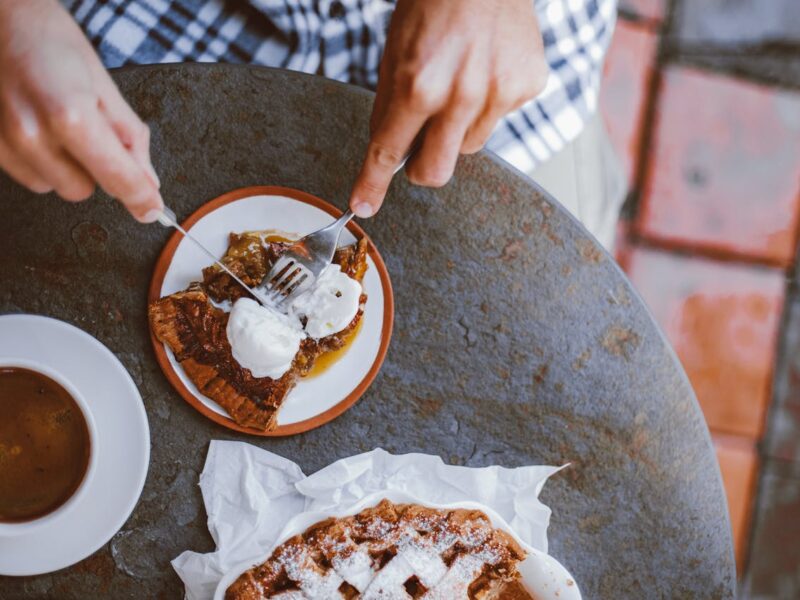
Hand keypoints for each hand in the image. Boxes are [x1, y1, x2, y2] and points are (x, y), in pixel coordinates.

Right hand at [0, 0, 162, 221]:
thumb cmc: (48, 38)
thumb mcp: (103, 83)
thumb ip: (129, 137)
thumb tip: (148, 181)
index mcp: (70, 115)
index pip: (116, 177)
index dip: (141, 199)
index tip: (152, 209)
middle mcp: (32, 135)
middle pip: (83, 190)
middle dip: (96, 169)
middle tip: (89, 129)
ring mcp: (4, 143)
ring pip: (55, 186)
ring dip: (66, 166)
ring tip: (57, 122)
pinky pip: (29, 176)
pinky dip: (41, 160)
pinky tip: (36, 126)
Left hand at [349, 0, 547, 217]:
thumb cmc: (433, 5)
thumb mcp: (395, 53)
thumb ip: (391, 106)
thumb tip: (390, 154)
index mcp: (418, 85)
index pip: (388, 150)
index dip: (372, 183)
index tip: (363, 205)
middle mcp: (461, 95)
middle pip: (436, 171)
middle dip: (423, 168)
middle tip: (420, 149)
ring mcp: (499, 92)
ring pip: (470, 146)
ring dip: (458, 128)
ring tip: (461, 82)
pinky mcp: (527, 85)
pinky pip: (500, 118)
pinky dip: (489, 103)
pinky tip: (487, 68)